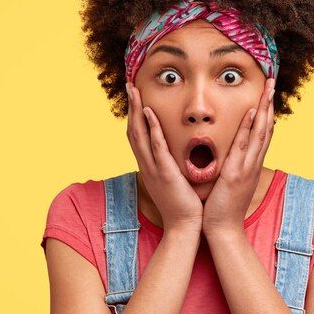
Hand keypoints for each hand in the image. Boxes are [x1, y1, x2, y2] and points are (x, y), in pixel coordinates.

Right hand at [126, 82, 202, 232]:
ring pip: (140, 135)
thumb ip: (171, 166)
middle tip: (129, 86)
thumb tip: (174, 154)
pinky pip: (156, 147)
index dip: (135, 115)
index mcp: (149, 166)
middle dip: (131, 107)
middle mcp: (146, 165)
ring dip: (137, 111)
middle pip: (133, 131)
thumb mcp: (173, 181)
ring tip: (135, 92)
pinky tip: (150, 113)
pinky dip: (151, 129)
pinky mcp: (164, 173)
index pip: (138, 136)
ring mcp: (153, 169)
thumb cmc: (183, 205)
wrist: (184, 227)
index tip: (135, 97)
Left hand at [202, 78, 275, 235]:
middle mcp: (252, 162)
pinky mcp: (237, 173)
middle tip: (272, 81)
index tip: (267, 93)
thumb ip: (232, 166)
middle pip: (266, 127)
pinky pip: (244, 146)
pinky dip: (250, 128)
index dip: (266, 111)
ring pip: (260, 132)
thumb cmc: (222, 207)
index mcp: (250, 164)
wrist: (222, 229)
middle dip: (269, 103)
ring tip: (268, 89)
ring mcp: (247, 167)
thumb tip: (230, 155)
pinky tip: (254, 112)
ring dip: (265, 109)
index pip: (262, 132)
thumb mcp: (229, 182)